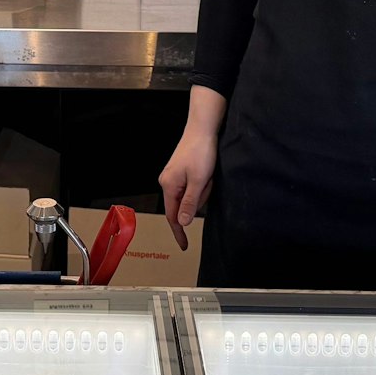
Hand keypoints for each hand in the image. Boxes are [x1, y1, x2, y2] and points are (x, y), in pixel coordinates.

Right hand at [158, 128, 216, 251]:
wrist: (202, 128)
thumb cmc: (200, 152)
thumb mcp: (198, 181)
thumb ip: (189, 203)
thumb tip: (182, 223)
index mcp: (168, 186)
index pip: (173, 216)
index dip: (179, 232)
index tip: (184, 246)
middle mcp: (167, 182)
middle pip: (184, 204)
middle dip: (200, 197)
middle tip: (208, 181)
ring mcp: (173, 176)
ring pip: (190, 195)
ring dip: (203, 189)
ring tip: (208, 174)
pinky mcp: (181, 171)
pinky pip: (192, 186)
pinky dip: (202, 183)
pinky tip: (206, 172)